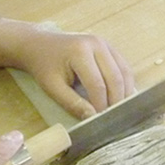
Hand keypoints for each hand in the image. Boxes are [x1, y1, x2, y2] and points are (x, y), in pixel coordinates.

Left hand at [15, 28, 134, 118]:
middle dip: (116, 101)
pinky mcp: (109, 47)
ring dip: (125, 93)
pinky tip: (120, 98)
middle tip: (114, 120)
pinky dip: (125, 84)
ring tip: (119, 111)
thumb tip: (92, 117)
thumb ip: (72, 103)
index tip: (100, 121)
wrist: (39, 45)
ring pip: (124, 72)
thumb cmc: (44, 66)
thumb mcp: (52, 87)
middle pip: (115, 77)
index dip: (101, 104)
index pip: (97, 84)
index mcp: (80, 51)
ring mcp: (105, 43)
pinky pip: (123, 67)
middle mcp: (97, 44)